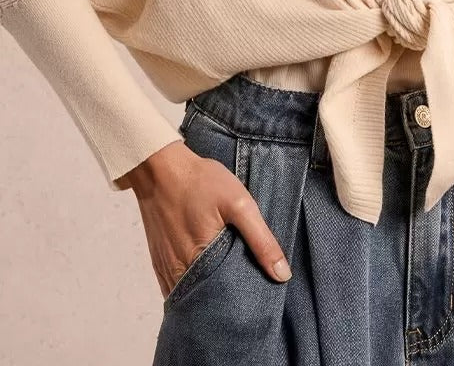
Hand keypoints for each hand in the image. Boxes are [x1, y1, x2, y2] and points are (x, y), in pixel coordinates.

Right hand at [123, 140, 292, 297]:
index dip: (242, 299)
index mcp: (200, 262)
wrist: (160, 167)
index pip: (225, 299)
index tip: (256, 294)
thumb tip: (281, 274)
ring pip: (190, 295)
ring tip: (227, 283)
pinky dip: (191, 285)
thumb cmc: (200, 182)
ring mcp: (166, 268)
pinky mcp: (158, 260)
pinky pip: (175, 286)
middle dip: (225, 298)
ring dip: (207, 293)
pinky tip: (205, 274)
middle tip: (244, 289)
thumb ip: (261, 240)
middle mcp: (178, 272)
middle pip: (206, 301)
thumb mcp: (239, 204)